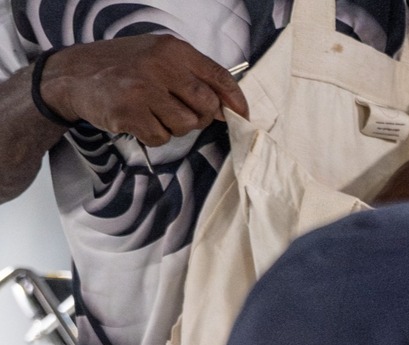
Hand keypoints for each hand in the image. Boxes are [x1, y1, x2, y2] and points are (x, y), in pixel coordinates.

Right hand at [39, 38, 248, 145]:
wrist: (72, 75)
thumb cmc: (122, 67)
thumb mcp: (156, 56)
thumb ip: (190, 74)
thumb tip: (226, 105)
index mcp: (171, 49)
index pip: (219, 77)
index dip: (235, 100)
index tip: (242, 115)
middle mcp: (159, 65)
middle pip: (206, 106)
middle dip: (200, 117)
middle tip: (179, 111)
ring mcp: (143, 89)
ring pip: (186, 126)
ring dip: (174, 127)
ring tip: (153, 112)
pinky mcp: (129, 113)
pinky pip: (161, 138)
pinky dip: (153, 135)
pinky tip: (137, 119)